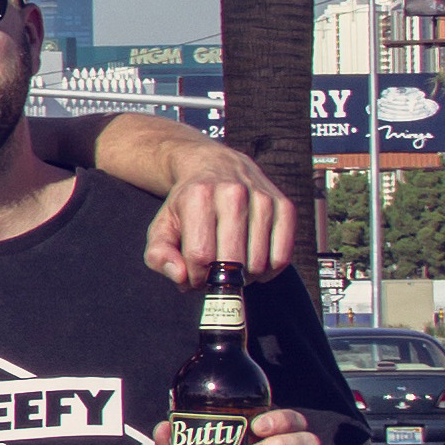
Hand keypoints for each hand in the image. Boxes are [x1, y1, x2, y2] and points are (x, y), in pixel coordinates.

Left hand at [142, 142, 297, 283]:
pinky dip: (268, 271)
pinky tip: (254, 264)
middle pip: (232, 260)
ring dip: (244, 277)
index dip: (195, 276)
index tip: (194, 274)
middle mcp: (233, 193)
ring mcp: (262, 198)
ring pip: (258, 262)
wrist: (214, 165)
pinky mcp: (285, 206)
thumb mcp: (161, 227)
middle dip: (220, 279)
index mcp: (198, 196)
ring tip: (232, 266)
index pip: (200, 255)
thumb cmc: (186, 204)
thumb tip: (182, 278)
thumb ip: (159, 256)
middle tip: (214, 274)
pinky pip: (282, 257)